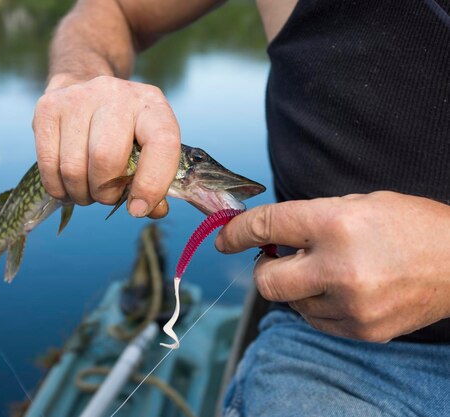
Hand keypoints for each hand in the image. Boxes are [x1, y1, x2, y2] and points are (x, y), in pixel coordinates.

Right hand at [32, 74, 179, 218]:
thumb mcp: (148, 145)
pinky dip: (58, 188)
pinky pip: (48, 165)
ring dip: (81, 193)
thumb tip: (145, 209)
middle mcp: (115, 95)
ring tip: (87, 191)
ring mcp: (78, 98)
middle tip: (106, 197)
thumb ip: (154, 181)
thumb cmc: (123, 129)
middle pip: (105, 158)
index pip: (161, 143)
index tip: (138, 209)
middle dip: (105, 193)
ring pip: (73, 167)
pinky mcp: (47, 108)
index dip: (151, 183)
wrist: (84, 86)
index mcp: (150, 105)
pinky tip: (67, 186)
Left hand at [215, 191, 449, 341]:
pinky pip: (315, 320)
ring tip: (327, 271)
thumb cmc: (409, 225)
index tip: (224, 238)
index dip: (237, 232)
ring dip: (295, 287)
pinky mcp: (361, 330)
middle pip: (266, 280)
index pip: (267, 227)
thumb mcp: (356, 204)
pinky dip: (317, 305)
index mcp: (336, 224)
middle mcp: (339, 268)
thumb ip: (308, 220)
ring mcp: (351, 305)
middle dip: (264, 268)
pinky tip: (342, 290)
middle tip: (279, 257)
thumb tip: (265, 236)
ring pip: (290, 303)